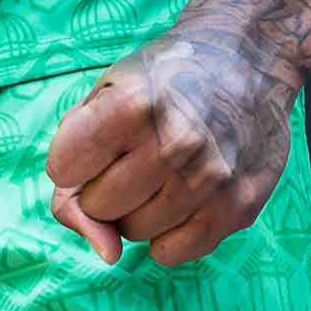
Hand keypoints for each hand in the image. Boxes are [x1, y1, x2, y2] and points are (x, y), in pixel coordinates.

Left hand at [45, 15, 296, 270]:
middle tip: (136, 155)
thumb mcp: (104, 97)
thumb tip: (105, 252)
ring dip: (139, 210)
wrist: (248, 58)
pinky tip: (185, 197)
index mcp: (132, 105)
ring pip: (134, 234)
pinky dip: (170, 232)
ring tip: (165, 171)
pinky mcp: (239, 207)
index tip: (101, 137)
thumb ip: (74, 172)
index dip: (75, 157)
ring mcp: (211, 179)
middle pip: (98, 208)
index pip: (62, 170)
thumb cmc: (164, 80)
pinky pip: (173, 253)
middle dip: (105, 187)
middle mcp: (175, 144)